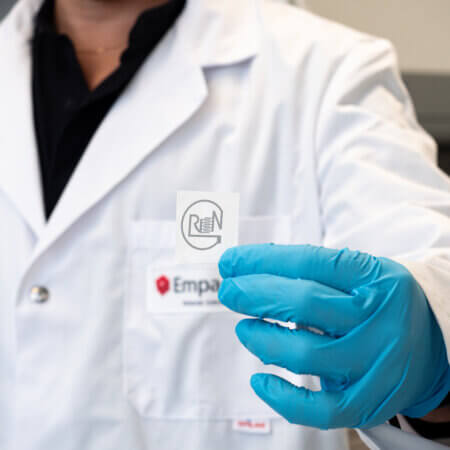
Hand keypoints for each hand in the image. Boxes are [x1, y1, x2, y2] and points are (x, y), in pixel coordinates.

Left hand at [218, 244, 449, 428]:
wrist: (430, 340)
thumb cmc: (376, 301)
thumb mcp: (357, 274)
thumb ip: (308, 270)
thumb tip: (244, 269)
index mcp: (374, 278)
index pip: (309, 262)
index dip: (262, 261)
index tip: (231, 262)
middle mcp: (378, 318)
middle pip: (304, 303)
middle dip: (255, 295)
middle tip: (229, 291)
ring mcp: (375, 362)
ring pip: (306, 354)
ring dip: (262, 340)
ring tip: (245, 328)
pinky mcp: (368, 400)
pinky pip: (321, 409)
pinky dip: (282, 398)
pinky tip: (259, 379)